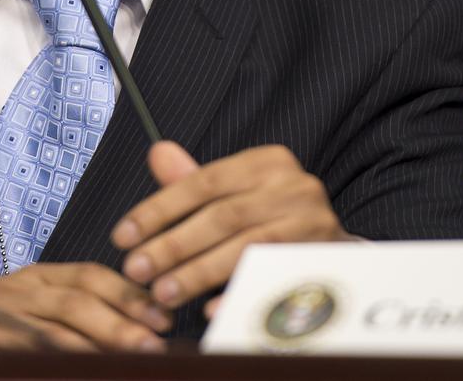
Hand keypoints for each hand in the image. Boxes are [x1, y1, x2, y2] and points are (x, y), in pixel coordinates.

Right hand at [0, 262, 173, 350]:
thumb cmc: (6, 322)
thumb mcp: (40, 303)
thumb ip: (81, 308)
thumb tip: (144, 327)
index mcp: (39, 275)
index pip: (89, 276)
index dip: (128, 295)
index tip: (162, 316)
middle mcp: (20, 291)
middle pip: (75, 303)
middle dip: (120, 325)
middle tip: (154, 345)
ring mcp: (1, 319)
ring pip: (54, 335)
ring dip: (96, 350)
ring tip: (131, 362)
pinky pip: (30, 355)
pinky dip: (60, 364)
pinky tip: (87, 370)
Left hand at [111, 142, 355, 314]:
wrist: (339, 251)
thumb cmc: (274, 217)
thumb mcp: (237, 191)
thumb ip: (194, 179)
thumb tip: (156, 153)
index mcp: (268, 161)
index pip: (203, 182)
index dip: (158, 209)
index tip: (122, 236)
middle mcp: (295, 186)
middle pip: (221, 217)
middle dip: (173, 245)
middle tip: (136, 270)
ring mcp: (315, 223)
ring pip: (244, 247)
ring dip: (198, 273)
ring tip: (162, 292)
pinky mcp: (326, 261)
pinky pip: (273, 280)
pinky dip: (238, 292)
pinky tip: (207, 309)